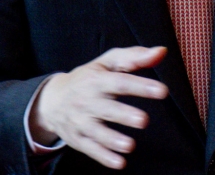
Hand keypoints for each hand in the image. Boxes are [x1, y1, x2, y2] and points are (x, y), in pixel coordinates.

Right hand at [30, 46, 167, 168]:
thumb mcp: (107, 62)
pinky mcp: (77, 139)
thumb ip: (134, 57)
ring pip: (96, 132)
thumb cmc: (88, 78)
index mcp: (97, 80)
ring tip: (130, 145)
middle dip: (124, 115)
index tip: (162, 91)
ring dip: (113, 140)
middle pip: (107, 108)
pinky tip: (120, 163)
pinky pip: (90, 149)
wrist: (52, 100)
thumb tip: (162, 51)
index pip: (121, 82)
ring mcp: (81, 121)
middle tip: (143, 120)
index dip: (141, 86)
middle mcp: (88, 101)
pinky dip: (104, 157)